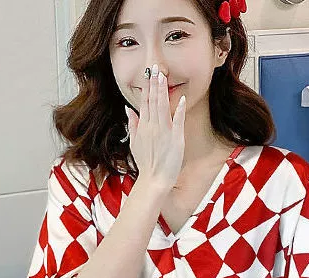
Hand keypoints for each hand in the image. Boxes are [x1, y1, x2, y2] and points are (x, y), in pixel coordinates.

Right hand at [125, 63, 185, 192]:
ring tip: (164, 76)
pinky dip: (179, 110)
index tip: (149, 74)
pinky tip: (181, 99)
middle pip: (153, 101)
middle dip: (154, 83)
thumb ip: (133, 124)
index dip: (147, 87)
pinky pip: (177, 122)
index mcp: (143, 126)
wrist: (154, 179)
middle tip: (155, 67)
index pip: (144, 102)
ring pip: (162, 107)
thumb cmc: (146, 163)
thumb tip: (128, 109)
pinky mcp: (176, 139)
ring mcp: (164, 132)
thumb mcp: (134, 143)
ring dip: (163, 91)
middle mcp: (152, 127)